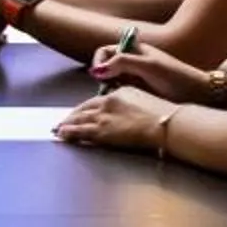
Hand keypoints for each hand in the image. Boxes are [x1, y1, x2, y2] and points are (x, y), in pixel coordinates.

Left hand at [54, 84, 172, 153]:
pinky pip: (81, 131)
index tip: (81, 112)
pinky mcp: (102, 130)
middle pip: (85, 108)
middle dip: (73, 115)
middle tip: (63, 121)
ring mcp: (104, 116)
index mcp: (121, 92)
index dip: (87, 107)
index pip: (98, 100)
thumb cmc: (164, 116)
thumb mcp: (147, 102)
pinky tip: (62, 134)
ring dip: (67, 124)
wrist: (167, 124)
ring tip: (59, 129)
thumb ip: (133, 105)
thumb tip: (130, 113)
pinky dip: (69, 132)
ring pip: (80, 119)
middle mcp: (108, 101)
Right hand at [88, 41, 210, 103]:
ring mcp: (136, 78)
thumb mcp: (149, 66)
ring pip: (112, 81)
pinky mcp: (140, 93)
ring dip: (109, 88)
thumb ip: (123, 63)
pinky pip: (121, 93)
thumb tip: (97, 70)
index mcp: (135, 50)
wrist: (199, 94)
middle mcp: (133, 62)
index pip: (105, 52)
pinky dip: (117, 97)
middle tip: (107, 88)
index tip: (99, 74)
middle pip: (106, 66)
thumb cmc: (176, 77)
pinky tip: (124, 102)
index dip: (98, 61)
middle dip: (102, 77)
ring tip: (115, 97)